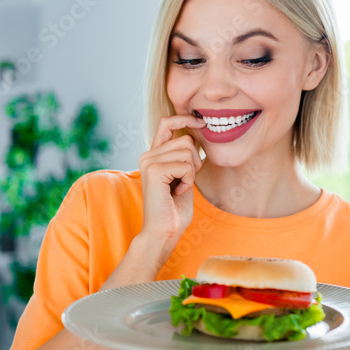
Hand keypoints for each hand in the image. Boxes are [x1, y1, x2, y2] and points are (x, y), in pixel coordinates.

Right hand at [138, 114, 205, 246]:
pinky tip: (178, 192)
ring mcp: (149, 161)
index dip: (185, 118)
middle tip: (185, 181)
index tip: (202, 122)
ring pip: (187, 150)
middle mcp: (148, 155)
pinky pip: (185, 165)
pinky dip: (189, 180)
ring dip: (192, 172)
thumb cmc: (175, 208)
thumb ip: (184, 155)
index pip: (167, 122)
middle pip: (186, 139)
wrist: (164, 231)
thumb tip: (197, 133)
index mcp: (154, 154)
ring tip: (180, 187)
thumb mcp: (183, 175)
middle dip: (195, 160)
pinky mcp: (154, 170)